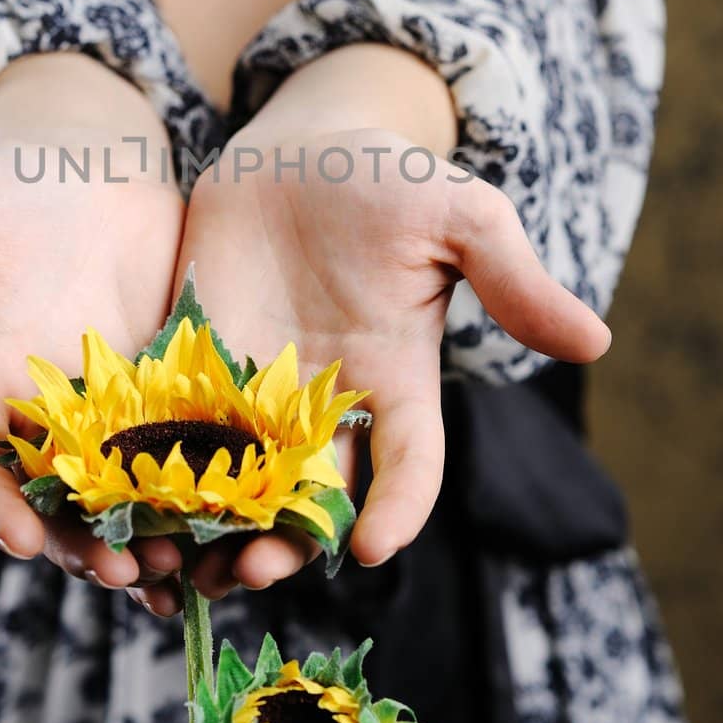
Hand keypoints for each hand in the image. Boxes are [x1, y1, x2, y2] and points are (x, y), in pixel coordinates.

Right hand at [0, 136, 186, 591]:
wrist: (90, 160)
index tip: (17, 538)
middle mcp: (42, 415)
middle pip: (56, 504)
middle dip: (82, 545)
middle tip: (121, 571)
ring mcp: (110, 409)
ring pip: (124, 497)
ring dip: (148, 539)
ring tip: (184, 568)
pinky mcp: (171, 391)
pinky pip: (186, 457)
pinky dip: (203, 496)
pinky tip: (237, 525)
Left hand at [137, 124, 610, 609]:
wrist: (300, 152)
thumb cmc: (390, 183)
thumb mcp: (461, 217)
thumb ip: (513, 279)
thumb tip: (597, 341)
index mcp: (396, 381)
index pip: (408, 465)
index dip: (398, 509)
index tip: (371, 549)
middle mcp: (325, 402)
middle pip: (312, 496)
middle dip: (285, 543)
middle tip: (251, 569)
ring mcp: (254, 388)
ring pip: (237, 481)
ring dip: (212, 526)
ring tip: (180, 561)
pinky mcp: (191, 362)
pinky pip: (172, 429)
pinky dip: (151, 472)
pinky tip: (124, 503)